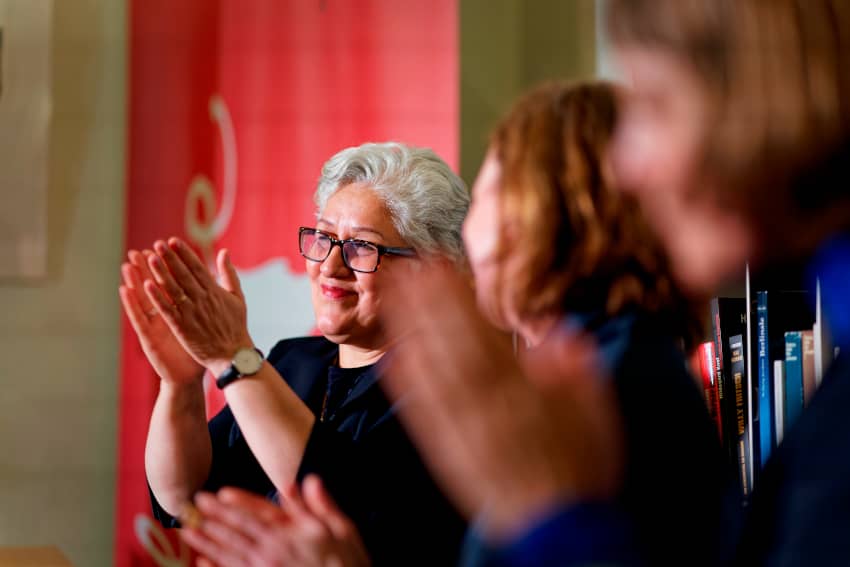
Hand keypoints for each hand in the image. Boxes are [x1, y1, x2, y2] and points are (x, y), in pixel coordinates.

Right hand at [120, 249, 204, 384]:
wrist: (189, 376)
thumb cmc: (197, 348)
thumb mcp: (203, 322)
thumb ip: (207, 301)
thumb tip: (213, 281)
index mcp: (177, 309)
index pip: (171, 283)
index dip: (167, 266)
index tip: (163, 247)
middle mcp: (162, 315)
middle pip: (154, 288)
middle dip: (147, 269)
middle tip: (139, 250)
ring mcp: (153, 325)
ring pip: (143, 299)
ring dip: (135, 282)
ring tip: (128, 264)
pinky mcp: (147, 337)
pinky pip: (138, 318)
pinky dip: (131, 304)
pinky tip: (124, 290)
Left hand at [143, 238, 252, 375]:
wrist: (233, 354)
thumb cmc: (236, 326)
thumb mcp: (237, 297)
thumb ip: (229, 274)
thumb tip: (224, 252)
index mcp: (215, 291)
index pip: (197, 267)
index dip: (184, 254)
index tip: (173, 241)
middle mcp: (202, 299)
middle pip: (183, 275)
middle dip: (170, 258)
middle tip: (158, 244)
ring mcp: (191, 313)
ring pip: (173, 289)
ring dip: (160, 273)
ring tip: (149, 258)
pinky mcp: (182, 327)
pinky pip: (167, 309)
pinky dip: (157, 297)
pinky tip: (146, 285)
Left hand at [181, 476, 370, 566]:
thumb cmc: (348, 561)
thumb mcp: (343, 528)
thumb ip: (322, 505)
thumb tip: (308, 480)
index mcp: (293, 533)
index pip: (261, 513)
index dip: (240, 502)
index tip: (220, 493)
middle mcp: (275, 550)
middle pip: (240, 529)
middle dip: (216, 515)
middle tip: (195, 503)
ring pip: (230, 552)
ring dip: (208, 541)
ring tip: (188, 530)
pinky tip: (201, 562)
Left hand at [379, 264, 623, 541]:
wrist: (555, 526)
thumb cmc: (580, 464)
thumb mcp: (596, 410)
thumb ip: (576, 369)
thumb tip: (559, 333)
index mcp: (518, 390)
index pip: (479, 333)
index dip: (454, 297)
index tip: (438, 266)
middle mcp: (481, 403)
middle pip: (446, 344)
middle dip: (423, 303)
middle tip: (402, 266)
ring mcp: (458, 426)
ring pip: (426, 370)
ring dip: (405, 331)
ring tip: (389, 297)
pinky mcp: (445, 448)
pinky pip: (420, 410)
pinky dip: (404, 382)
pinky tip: (388, 358)